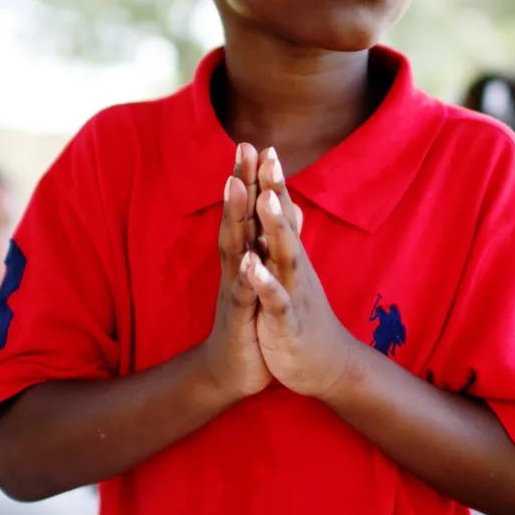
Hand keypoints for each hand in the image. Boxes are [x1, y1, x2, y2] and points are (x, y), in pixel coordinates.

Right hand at [195, 144, 271, 401]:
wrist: (232, 371)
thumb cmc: (250, 321)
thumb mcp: (262, 278)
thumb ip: (270, 243)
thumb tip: (283, 209)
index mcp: (244, 257)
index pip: (246, 212)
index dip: (250, 179)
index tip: (254, 143)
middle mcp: (235, 267)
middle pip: (236, 218)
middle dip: (240, 182)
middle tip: (242, 146)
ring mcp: (234, 290)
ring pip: (234, 248)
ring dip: (235, 216)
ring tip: (237, 185)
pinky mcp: (239, 318)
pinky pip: (243, 294)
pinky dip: (246, 276)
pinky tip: (248, 258)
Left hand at [241, 147, 354, 399]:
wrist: (327, 367)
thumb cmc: (305, 317)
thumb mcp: (295, 273)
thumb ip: (290, 236)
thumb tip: (290, 201)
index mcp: (289, 258)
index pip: (280, 213)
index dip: (271, 181)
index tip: (260, 145)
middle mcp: (294, 269)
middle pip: (284, 223)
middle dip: (274, 189)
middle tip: (266, 153)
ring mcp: (294, 294)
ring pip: (285, 256)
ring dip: (275, 226)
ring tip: (264, 196)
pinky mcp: (288, 323)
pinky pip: (277, 301)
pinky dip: (265, 283)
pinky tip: (253, 266)